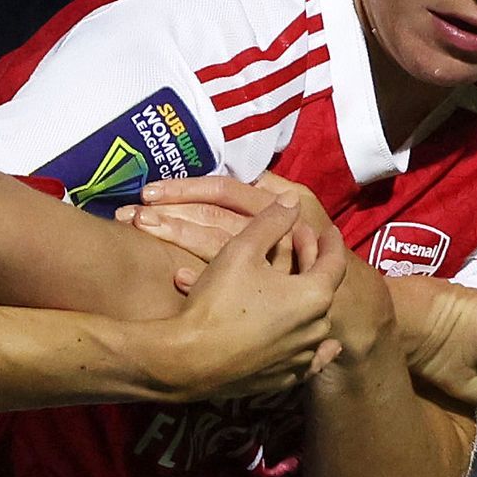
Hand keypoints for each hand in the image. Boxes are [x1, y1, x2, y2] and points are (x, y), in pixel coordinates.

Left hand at [131, 173, 331, 279]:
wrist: (346, 308)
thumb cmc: (316, 253)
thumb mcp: (303, 214)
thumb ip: (273, 193)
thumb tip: (250, 168)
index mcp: (284, 202)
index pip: (225, 190)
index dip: (187, 188)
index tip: (149, 191)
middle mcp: (277, 230)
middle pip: (214, 218)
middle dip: (169, 214)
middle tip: (130, 214)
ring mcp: (272, 266)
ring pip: (217, 249)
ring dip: (177, 238)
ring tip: (142, 232)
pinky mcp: (266, 299)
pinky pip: (229, 290)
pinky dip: (201, 281)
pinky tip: (177, 277)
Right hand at [150, 202, 346, 399]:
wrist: (190, 360)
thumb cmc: (218, 301)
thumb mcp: (242, 250)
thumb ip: (271, 222)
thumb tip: (292, 202)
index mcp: (314, 295)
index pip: (334, 261)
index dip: (329, 242)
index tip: (327, 229)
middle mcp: (317, 328)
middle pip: (323, 290)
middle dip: (313, 266)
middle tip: (300, 248)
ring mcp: (301, 357)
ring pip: (314, 323)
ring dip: (306, 302)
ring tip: (293, 287)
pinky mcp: (285, 378)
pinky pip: (309, 359)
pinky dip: (315, 347)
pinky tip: (324, 346)